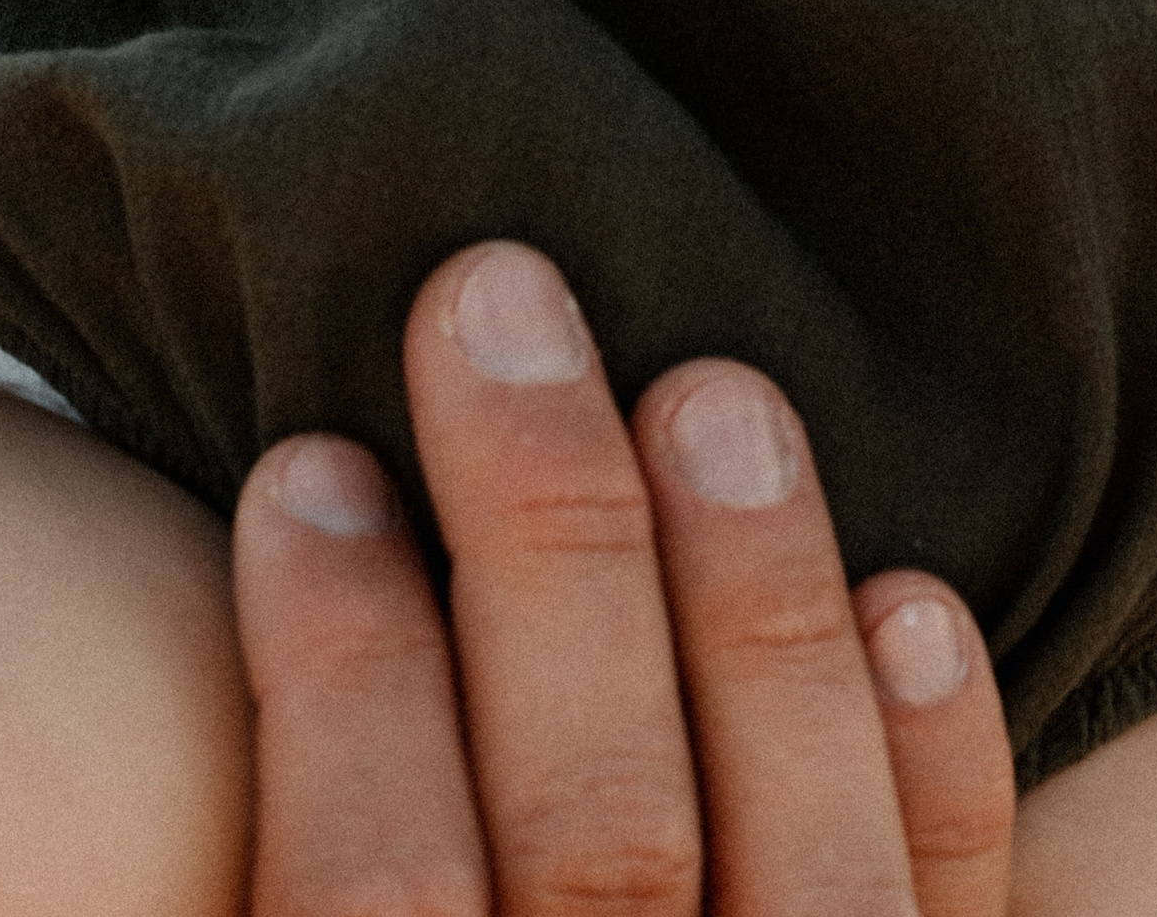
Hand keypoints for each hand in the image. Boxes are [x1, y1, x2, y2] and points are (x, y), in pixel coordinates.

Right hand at [234, 241, 1012, 915]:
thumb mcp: (258, 906)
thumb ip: (317, 826)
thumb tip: (218, 573)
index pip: (372, 891)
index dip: (341, 674)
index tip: (309, 457)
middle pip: (597, 839)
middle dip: (553, 549)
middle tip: (498, 299)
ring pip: (806, 877)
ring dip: (759, 615)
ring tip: (715, 392)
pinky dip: (938, 775)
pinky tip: (916, 605)